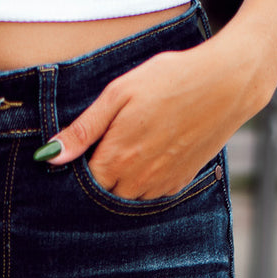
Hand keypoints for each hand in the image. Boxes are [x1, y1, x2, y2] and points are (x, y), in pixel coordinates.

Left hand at [39, 30, 268, 200]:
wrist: (227, 84)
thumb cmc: (170, 80)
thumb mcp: (119, 94)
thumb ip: (83, 129)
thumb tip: (49, 156)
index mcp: (116, 159)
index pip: (81, 183)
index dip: (78, 168)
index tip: (82, 150)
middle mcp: (136, 182)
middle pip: (103, 194)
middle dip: (99, 177)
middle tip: (108, 144)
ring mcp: (159, 186)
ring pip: (127, 197)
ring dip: (122, 181)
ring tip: (134, 144)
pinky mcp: (178, 184)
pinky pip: (150, 194)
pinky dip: (144, 180)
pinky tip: (152, 152)